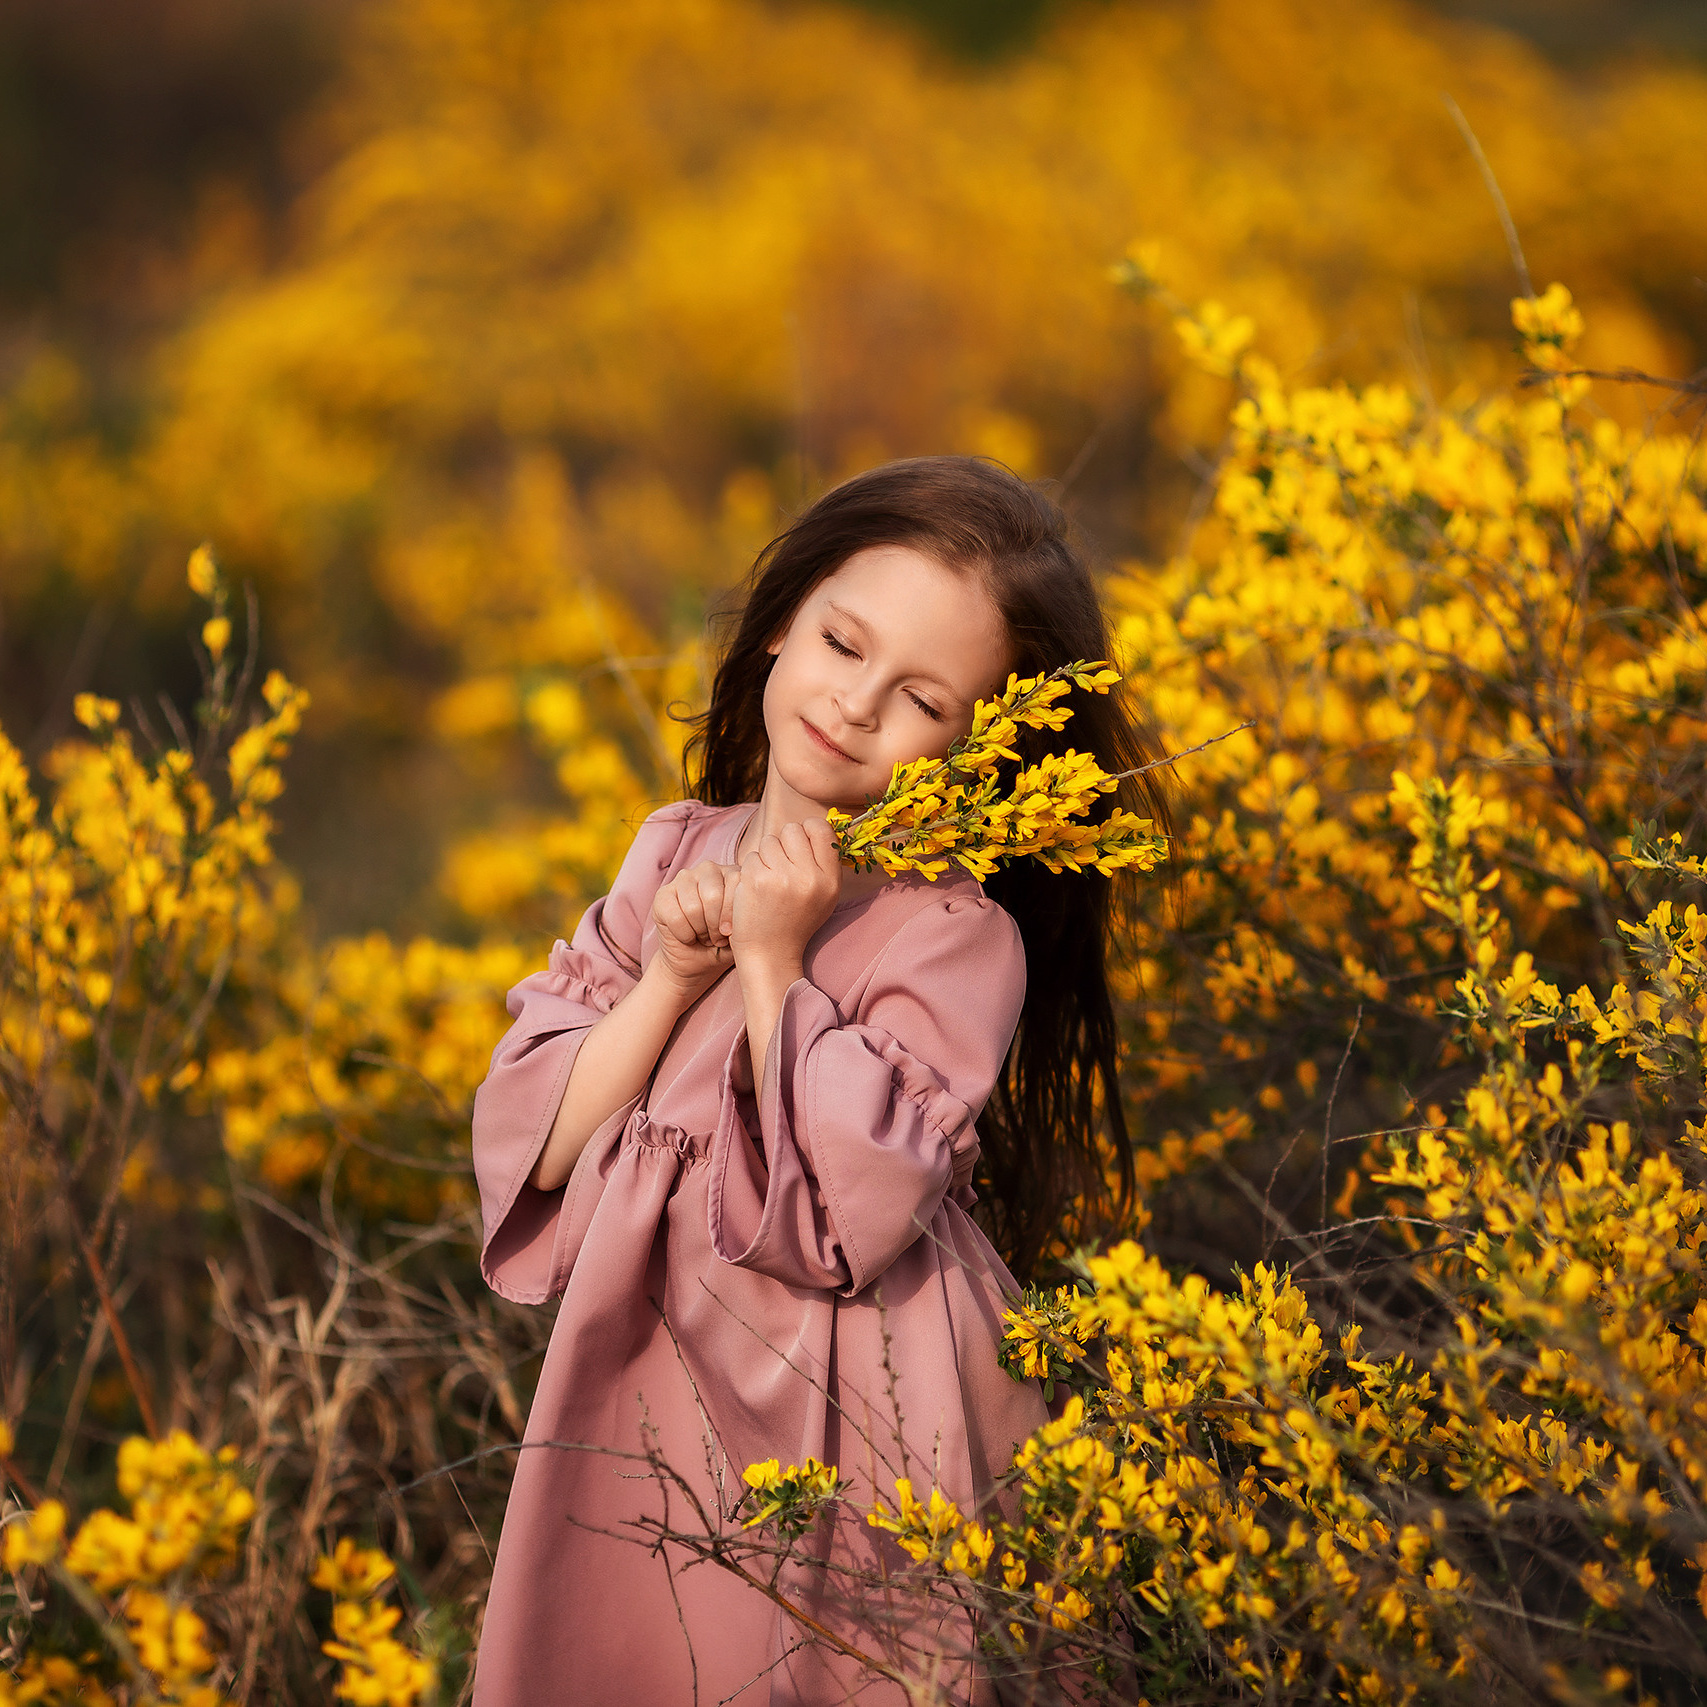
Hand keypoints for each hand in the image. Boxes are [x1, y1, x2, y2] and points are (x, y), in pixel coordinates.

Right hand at [650, 860, 740, 997]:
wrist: (697, 963)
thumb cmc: (725, 944)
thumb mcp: (744, 931)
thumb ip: (749, 916)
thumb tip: (750, 912)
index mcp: (733, 873)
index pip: (737, 884)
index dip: (733, 916)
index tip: (731, 933)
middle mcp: (709, 869)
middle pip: (713, 896)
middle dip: (715, 926)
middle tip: (717, 938)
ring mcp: (684, 878)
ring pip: (693, 907)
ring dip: (700, 931)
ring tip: (704, 936)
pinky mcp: (662, 894)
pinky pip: (675, 916)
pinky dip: (684, 935)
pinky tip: (688, 937)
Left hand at [730, 817, 842, 975]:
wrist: (771, 955)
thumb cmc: (795, 922)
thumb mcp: (823, 896)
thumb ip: (822, 864)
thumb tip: (812, 828)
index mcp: (831, 879)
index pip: (820, 828)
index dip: (806, 831)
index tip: (798, 847)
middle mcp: (811, 877)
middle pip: (792, 830)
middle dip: (783, 843)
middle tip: (780, 867)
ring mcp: (783, 878)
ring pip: (770, 841)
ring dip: (765, 857)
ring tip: (769, 882)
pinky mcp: (758, 881)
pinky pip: (752, 856)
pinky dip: (751, 870)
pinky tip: (755, 890)